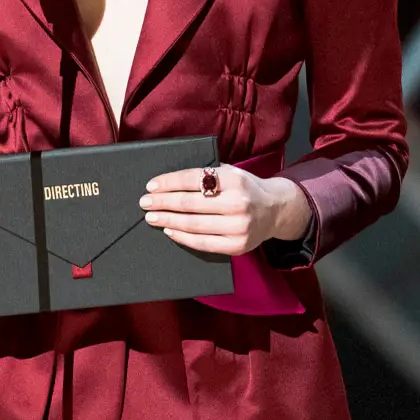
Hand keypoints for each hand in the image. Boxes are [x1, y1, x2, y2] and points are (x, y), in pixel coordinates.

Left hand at [139, 166, 311, 255]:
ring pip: (193, 224)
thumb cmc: (245, 188)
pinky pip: (203, 243)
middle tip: (144, 202)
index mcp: (234, 179)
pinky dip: (182, 237)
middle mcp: (238, 203)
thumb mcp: (231, 172)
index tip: (151, 186)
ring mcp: (239, 227)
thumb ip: (207, 174)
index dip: (169, 182)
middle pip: (190, 203)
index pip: (193, 179)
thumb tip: (168, 182)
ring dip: (167, 220)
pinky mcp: (238, 246)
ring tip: (151, 217)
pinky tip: (169, 230)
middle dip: (163, 202)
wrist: (275, 210)